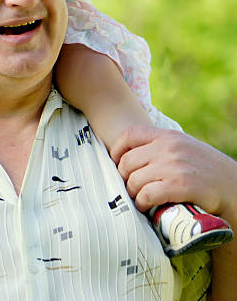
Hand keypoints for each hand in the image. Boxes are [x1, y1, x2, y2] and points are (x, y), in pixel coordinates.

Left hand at [110, 125, 236, 221]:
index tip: (116, 163)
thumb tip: (130, 154)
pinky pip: (146, 195)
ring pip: (134, 180)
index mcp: (167, 136)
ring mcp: (173, 166)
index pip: (129, 134)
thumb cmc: (205, 169)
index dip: (116, 150)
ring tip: (139, 199)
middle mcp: (168, 147)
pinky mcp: (180, 186)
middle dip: (124, 178)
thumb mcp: (183, 147)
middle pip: (127, 161)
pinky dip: (142, 203)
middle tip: (130, 188)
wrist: (233, 186)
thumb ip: (160, 146)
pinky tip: (146, 207)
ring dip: (133, 194)